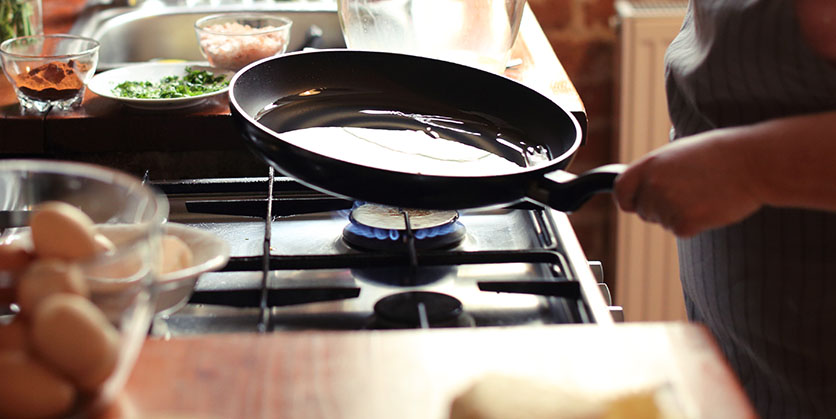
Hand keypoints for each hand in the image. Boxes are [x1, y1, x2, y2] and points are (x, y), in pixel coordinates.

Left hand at [613, 132, 762, 236]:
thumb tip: (641, 187)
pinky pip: (681, 230)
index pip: (621, 191)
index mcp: (649, 164)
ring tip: (705, 192)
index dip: (629, 200)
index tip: (635, 203)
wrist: (752, 162)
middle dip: (661, 208)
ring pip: (664, 222)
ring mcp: (667, 205)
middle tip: (689, 192)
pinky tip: (711, 205)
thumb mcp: (678, 153)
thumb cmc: (720, 154)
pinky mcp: (684, 223)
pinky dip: (695, 224)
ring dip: (680, 214)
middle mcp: (653, 185)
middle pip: (644, 211)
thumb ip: (655, 171)